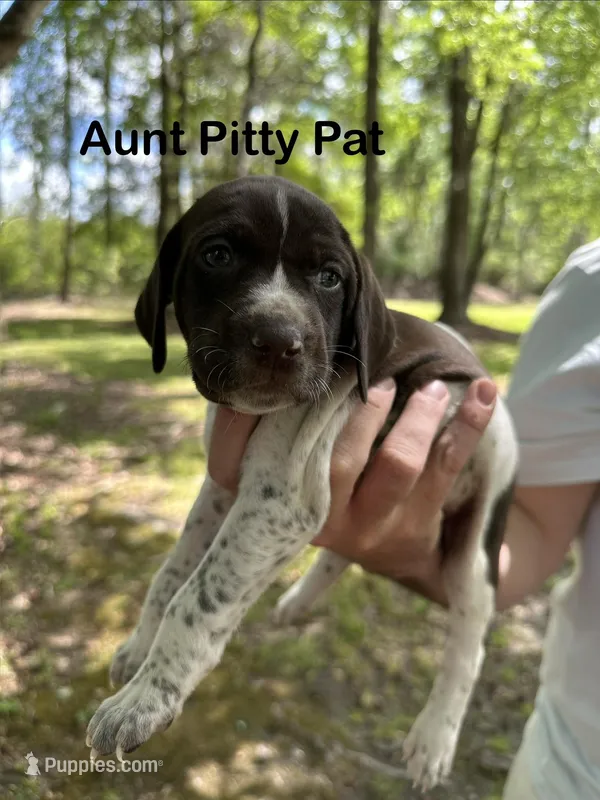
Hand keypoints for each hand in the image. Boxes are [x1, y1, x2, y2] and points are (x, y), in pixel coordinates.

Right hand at [208, 377, 496, 584]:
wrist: (397, 555)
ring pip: (399, 463)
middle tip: (383, 379)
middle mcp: (324, 520)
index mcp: (287, 502)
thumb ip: (295, 435)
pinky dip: (469, 424)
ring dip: (419, 417)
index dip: (244, 429)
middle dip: (364, 411)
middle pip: (340, 460)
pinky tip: (486, 393)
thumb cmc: (340, 494)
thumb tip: (281, 372)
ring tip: (435, 387)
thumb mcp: (304, 478)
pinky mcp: (417, 523)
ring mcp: (373, 526)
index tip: (270, 388)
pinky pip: (446, 467)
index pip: (260, 464)